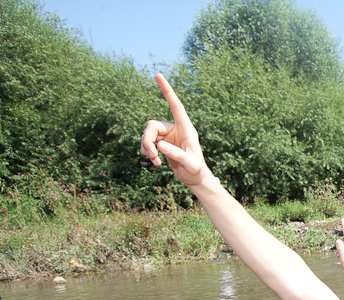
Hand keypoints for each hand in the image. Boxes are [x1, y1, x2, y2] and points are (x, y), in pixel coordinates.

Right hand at [140, 73, 212, 188]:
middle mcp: (176, 129)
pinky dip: (147, 152)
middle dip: (147, 140)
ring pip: (146, 134)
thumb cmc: (196, 171)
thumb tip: (160, 146)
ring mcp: (168, 135)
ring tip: (155, 162)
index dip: (167, 91)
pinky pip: (146, 142)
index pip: (175, 106)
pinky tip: (155, 163)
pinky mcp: (162, 142)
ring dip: (146, 148)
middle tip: (152, 156)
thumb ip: (177, 155)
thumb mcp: (190, 165)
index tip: (159, 75)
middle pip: (152, 125)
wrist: (195, 179)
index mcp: (186, 129)